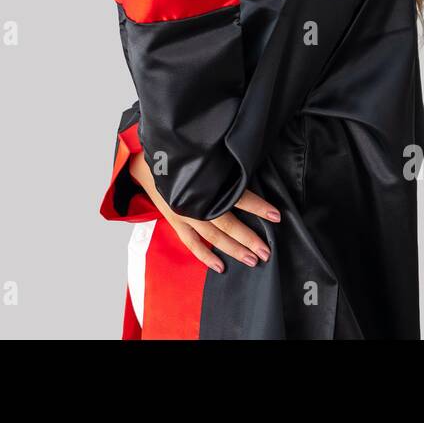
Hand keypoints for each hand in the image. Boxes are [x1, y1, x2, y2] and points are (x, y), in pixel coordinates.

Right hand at [128, 150, 278, 272]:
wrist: (147, 159)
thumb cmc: (181, 156)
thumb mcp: (204, 157)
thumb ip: (223, 168)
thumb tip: (249, 173)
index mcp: (205, 182)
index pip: (237, 196)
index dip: (257, 206)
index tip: (276, 215)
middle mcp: (196, 201)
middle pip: (227, 222)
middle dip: (249, 238)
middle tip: (267, 250)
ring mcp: (185, 213)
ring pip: (213, 236)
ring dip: (233, 249)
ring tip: (252, 259)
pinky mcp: (176, 220)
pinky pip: (192, 242)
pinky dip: (205, 255)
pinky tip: (220, 266)